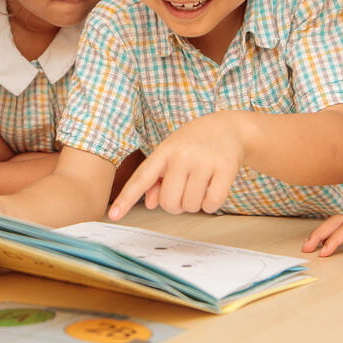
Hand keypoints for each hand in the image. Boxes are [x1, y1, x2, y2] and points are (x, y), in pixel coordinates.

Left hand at [108, 114, 241, 219]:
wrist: (228, 127)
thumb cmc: (194, 143)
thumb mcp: (172, 153)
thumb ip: (157, 178)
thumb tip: (151, 204)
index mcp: (165, 151)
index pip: (141, 178)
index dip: (126, 198)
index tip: (113, 215)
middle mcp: (182, 155)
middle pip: (169, 202)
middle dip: (175, 205)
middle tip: (183, 191)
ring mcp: (204, 161)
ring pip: (190, 206)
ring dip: (194, 205)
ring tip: (199, 186)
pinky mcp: (225, 168)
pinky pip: (211, 204)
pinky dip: (210, 205)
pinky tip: (212, 189)